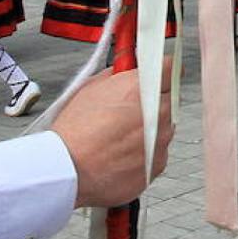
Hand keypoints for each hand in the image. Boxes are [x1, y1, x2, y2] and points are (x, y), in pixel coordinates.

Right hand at [49, 61, 176, 207]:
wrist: (67, 169)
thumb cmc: (74, 131)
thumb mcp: (90, 87)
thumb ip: (118, 76)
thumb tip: (127, 71)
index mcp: (141, 90)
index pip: (170, 69)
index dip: (162, 72)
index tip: (160, 75)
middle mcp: (158, 114)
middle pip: (169, 101)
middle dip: (153, 103)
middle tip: (129, 111)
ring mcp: (161, 142)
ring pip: (164, 129)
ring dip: (149, 130)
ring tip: (119, 137)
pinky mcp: (158, 164)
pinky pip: (157, 154)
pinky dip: (143, 154)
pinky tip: (120, 154)